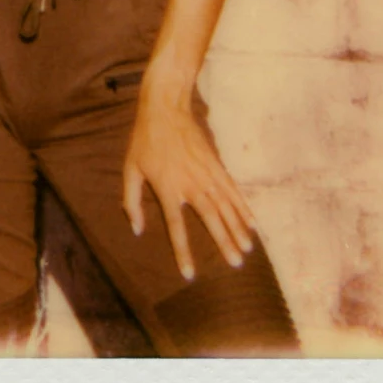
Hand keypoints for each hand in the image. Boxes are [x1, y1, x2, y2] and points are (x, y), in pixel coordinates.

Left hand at [122, 80, 257, 280]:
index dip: (183, 251)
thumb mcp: (130, 170)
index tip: (190, 273)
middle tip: (236, 263)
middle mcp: (190, 183)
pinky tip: (252, 221)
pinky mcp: (216, 164)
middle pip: (211, 218)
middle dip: (224, 242)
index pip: (176, 227)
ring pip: (225, 205)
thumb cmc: (144, 141)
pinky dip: (243, 206)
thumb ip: (132, 202)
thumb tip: (136, 230)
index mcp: (167, 188)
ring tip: (247, 248)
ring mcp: (206, 173)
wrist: (165, 109)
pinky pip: (232, 189)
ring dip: (237, 227)